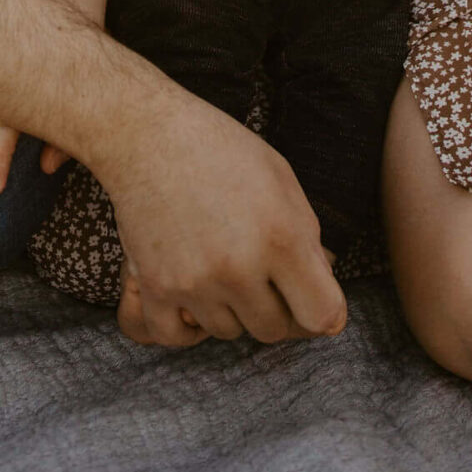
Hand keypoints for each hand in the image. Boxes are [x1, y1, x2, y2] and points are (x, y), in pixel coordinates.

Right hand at [100, 90, 347, 348]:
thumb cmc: (221, 149)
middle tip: (256, 268)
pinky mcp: (156, 287)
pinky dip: (186, 325)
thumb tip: (323, 296)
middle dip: (272, 304)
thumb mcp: (282, 180)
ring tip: (217, 261)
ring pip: (229, 331)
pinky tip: (191, 296)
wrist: (147, 133)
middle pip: (273, 330)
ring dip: (228, 308)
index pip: (323, 315)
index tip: (309, 294)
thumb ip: (308, 241)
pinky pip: (177, 338)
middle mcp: (240, 268)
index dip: (322, 309)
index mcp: (281, 237)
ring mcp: (195, 282)